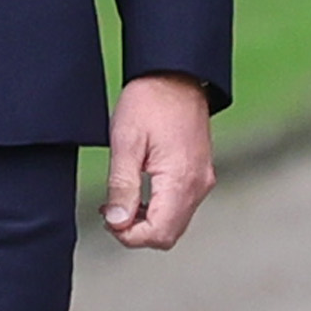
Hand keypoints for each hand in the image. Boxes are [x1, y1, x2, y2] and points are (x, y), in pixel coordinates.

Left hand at [103, 73, 217, 250]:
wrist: (176, 75)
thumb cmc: (150, 101)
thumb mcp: (126, 143)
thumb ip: (122, 187)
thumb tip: (117, 222)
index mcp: (181, 180)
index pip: (159, 234)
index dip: (129, 236)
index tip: (108, 219)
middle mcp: (198, 185)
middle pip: (169, 235)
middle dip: (137, 232)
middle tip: (111, 213)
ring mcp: (202, 180)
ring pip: (175, 223)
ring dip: (147, 222)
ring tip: (121, 201)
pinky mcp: (200, 174)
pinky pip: (180, 207)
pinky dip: (158, 209)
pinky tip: (139, 194)